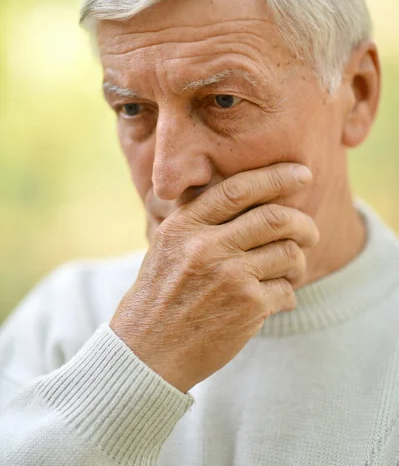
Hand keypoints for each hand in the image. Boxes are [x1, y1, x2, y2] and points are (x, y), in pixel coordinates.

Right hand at [110, 163, 318, 392]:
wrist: (147, 351)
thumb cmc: (160, 295)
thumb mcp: (167, 245)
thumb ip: (200, 219)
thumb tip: (248, 193)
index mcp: (186, 225)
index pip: (239, 188)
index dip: (277, 176)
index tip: (302, 174)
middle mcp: (208, 246)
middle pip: (276, 218)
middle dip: (303, 223)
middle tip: (311, 232)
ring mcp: (230, 277)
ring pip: (289, 253)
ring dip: (299, 262)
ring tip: (291, 270)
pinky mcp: (248, 308)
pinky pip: (287, 290)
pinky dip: (288, 293)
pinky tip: (274, 299)